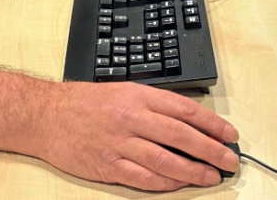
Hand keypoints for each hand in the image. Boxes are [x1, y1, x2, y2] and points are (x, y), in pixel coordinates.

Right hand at [33, 81, 238, 190]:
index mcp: (138, 96)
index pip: (186, 110)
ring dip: (192, 171)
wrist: (46, 115)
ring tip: (210, 177)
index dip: (212, 124)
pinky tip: (178, 185)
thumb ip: (153, 104)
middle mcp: (131, 117)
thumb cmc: (83, 103)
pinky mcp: (107, 165)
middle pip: (181, 136)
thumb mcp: (122, 91)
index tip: (229, 135)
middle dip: (211, 150)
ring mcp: (119, 142)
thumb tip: (189, 121)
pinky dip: (164, 184)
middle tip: (229, 161)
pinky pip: (143, 178)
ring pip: (166, 160)